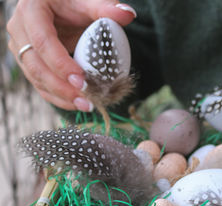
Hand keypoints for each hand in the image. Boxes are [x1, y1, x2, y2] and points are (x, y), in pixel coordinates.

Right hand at [7, 0, 135, 110]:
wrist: (62, 6)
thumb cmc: (74, 1)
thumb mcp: (88, 1)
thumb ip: (106, 8)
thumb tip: (128, 14)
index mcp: (32, 11)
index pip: (42, 41)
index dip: (60, 63)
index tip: (81, 80)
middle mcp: (20, 30)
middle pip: (35, 65)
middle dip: (61, 87)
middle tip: (86, 100)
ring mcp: (22, 48)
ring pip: (36, 78)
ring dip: (61, 96)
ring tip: (86, 105)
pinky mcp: (29, 62)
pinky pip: (40, 84)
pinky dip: (58, 97)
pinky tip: (77, 104)